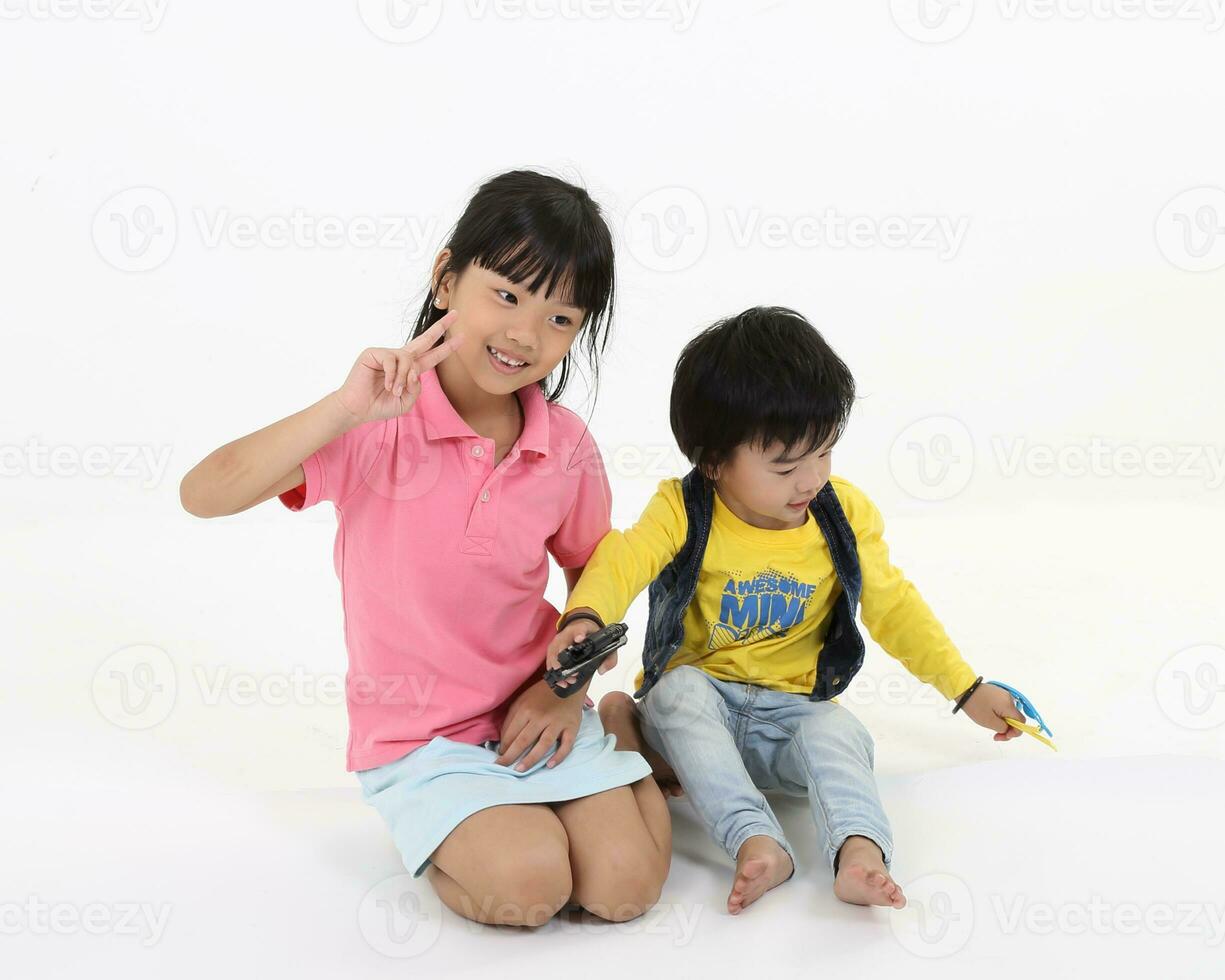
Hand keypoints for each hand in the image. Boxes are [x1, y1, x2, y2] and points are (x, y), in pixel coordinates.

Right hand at [333, 310, 463, 422]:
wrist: (358, 409)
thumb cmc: (380, 405)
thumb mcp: (407, 402)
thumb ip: (416, 388)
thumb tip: (415, 372)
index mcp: (410, 370)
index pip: (432, 356)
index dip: (447, 348)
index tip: (462, 337)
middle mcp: (400, 358)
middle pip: (424, 339)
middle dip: (441, 328)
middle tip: (456, 315)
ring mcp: (387, 354)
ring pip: (408, 358)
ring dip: (405, 377)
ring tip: (396, 390)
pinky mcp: (373, 353)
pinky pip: (392, 359)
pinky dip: (393, 375)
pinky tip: (388, 385)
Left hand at [494, 679, 583, 770]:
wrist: (568, 682)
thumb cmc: (541, 694)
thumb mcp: (522, 700)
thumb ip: (512, 718)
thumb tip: (503, 740)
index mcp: (526, 709)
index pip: (511, 733)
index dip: (503, 746)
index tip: (500, 756)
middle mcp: (541, 717)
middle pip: (523, 740)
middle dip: (510, 756)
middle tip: (502, 768)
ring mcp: (557, 723)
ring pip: (543, 744)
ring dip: (530, 759)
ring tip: (520, 770)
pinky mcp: (572, 727)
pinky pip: (566, 744)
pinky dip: (559, 756)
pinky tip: (550, 765)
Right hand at [545, 620, 617, 690]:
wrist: (581, 627)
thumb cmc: (592, 635)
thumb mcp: (606, 643)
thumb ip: (610, 658)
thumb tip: (602, 670)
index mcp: (582, 629)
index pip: (580, 629)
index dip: (579, 633)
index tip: (579, 639)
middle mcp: (567, 633)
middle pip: (561, 645)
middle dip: (565, 661)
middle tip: (574, 674)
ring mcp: (558, 640)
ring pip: (553, 654)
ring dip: (559, 669)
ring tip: (568, 681)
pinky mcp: (552, 648)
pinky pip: (549, 659)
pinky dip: (553, 671)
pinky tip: (561, 681)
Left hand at [961, 682, 1024, 741]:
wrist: (964, 689)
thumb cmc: (975, 705)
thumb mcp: (989, 722)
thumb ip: (1003, 728)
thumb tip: (1008, 729)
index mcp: (1009, 705)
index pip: (1021, 721)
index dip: (1016, 731)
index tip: (1005, 736)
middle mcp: (1009, 699)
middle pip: (1015, 718)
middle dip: (1007, 729)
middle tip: (995, 735)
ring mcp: (1003, 695)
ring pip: (1008, 714)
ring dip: (1002, 722)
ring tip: (989, 725)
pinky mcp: (997, 694)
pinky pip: (1002, 708)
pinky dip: (998, 715)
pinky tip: (988, 717)